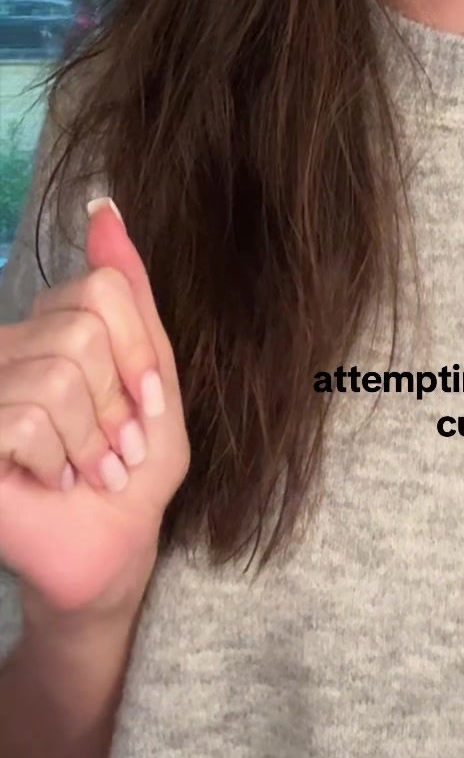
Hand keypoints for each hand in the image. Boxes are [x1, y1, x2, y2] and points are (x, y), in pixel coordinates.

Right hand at [0, 199, 190, 618]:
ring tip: (87, 472)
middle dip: (116, 402)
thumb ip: (131, 296)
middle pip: (82, 331)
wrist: (110, 551)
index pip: (102, 286)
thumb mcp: (154, 376)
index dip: (136, 352)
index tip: (143, 406)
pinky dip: (56, 459)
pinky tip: (50, 483)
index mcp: (52, 326)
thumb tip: (104, 206)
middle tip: (114, 449)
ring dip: (89, 439)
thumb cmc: (133, 468)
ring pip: (57, 375)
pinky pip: (24, 419)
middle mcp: (7, 347)